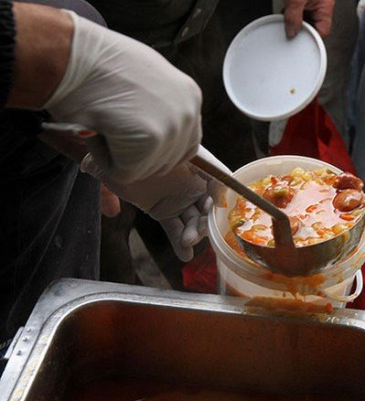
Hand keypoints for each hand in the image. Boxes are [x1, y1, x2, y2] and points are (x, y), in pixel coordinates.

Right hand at [43, 10, 201, 183]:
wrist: (70, 55)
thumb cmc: (95, 62)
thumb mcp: (142, 77)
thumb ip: (160, 105)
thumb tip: (153, 128)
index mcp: (190, 97)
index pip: (185, 143)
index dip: (154, 148)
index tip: (128, 133)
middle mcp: (188, 112)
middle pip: (167, 161)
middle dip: (136, 152)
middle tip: (109, 121)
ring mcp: (172, 128)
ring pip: (145, 168)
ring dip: (118, 154)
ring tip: (102, 121)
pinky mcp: (150, 142)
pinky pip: (125, 172)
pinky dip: (103, 158)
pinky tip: (95, 130)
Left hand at [96, 147, 230, 261]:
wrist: (106, 151)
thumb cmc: (138, 145)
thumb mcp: (171, 153)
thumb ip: (205, 170)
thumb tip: (222, 199)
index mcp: (197, 162)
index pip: (219, 178)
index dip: (221, 194)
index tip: (218, 207)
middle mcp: (191, 181)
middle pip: (207, 205)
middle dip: (206, 221)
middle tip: (197, 231)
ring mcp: (177, 197)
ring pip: (192, 219)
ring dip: (193, 233)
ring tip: (187, 242)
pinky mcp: (162, 210)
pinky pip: (174, 227)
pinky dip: (179, 242)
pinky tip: (184, 255)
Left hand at [278, 0, 334, 37]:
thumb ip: (293, 18)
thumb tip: (292, 33)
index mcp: (325, 6)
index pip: (323, 32)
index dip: (312, 38)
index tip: (302, 40)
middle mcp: (322, 5)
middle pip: (315, 27)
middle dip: (303, 30)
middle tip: (292, 29)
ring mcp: (314, 1)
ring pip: (307, 20)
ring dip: (297, 22)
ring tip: (289, 19)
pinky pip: (301, 13)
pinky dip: (294, 15)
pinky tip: (287, 13)